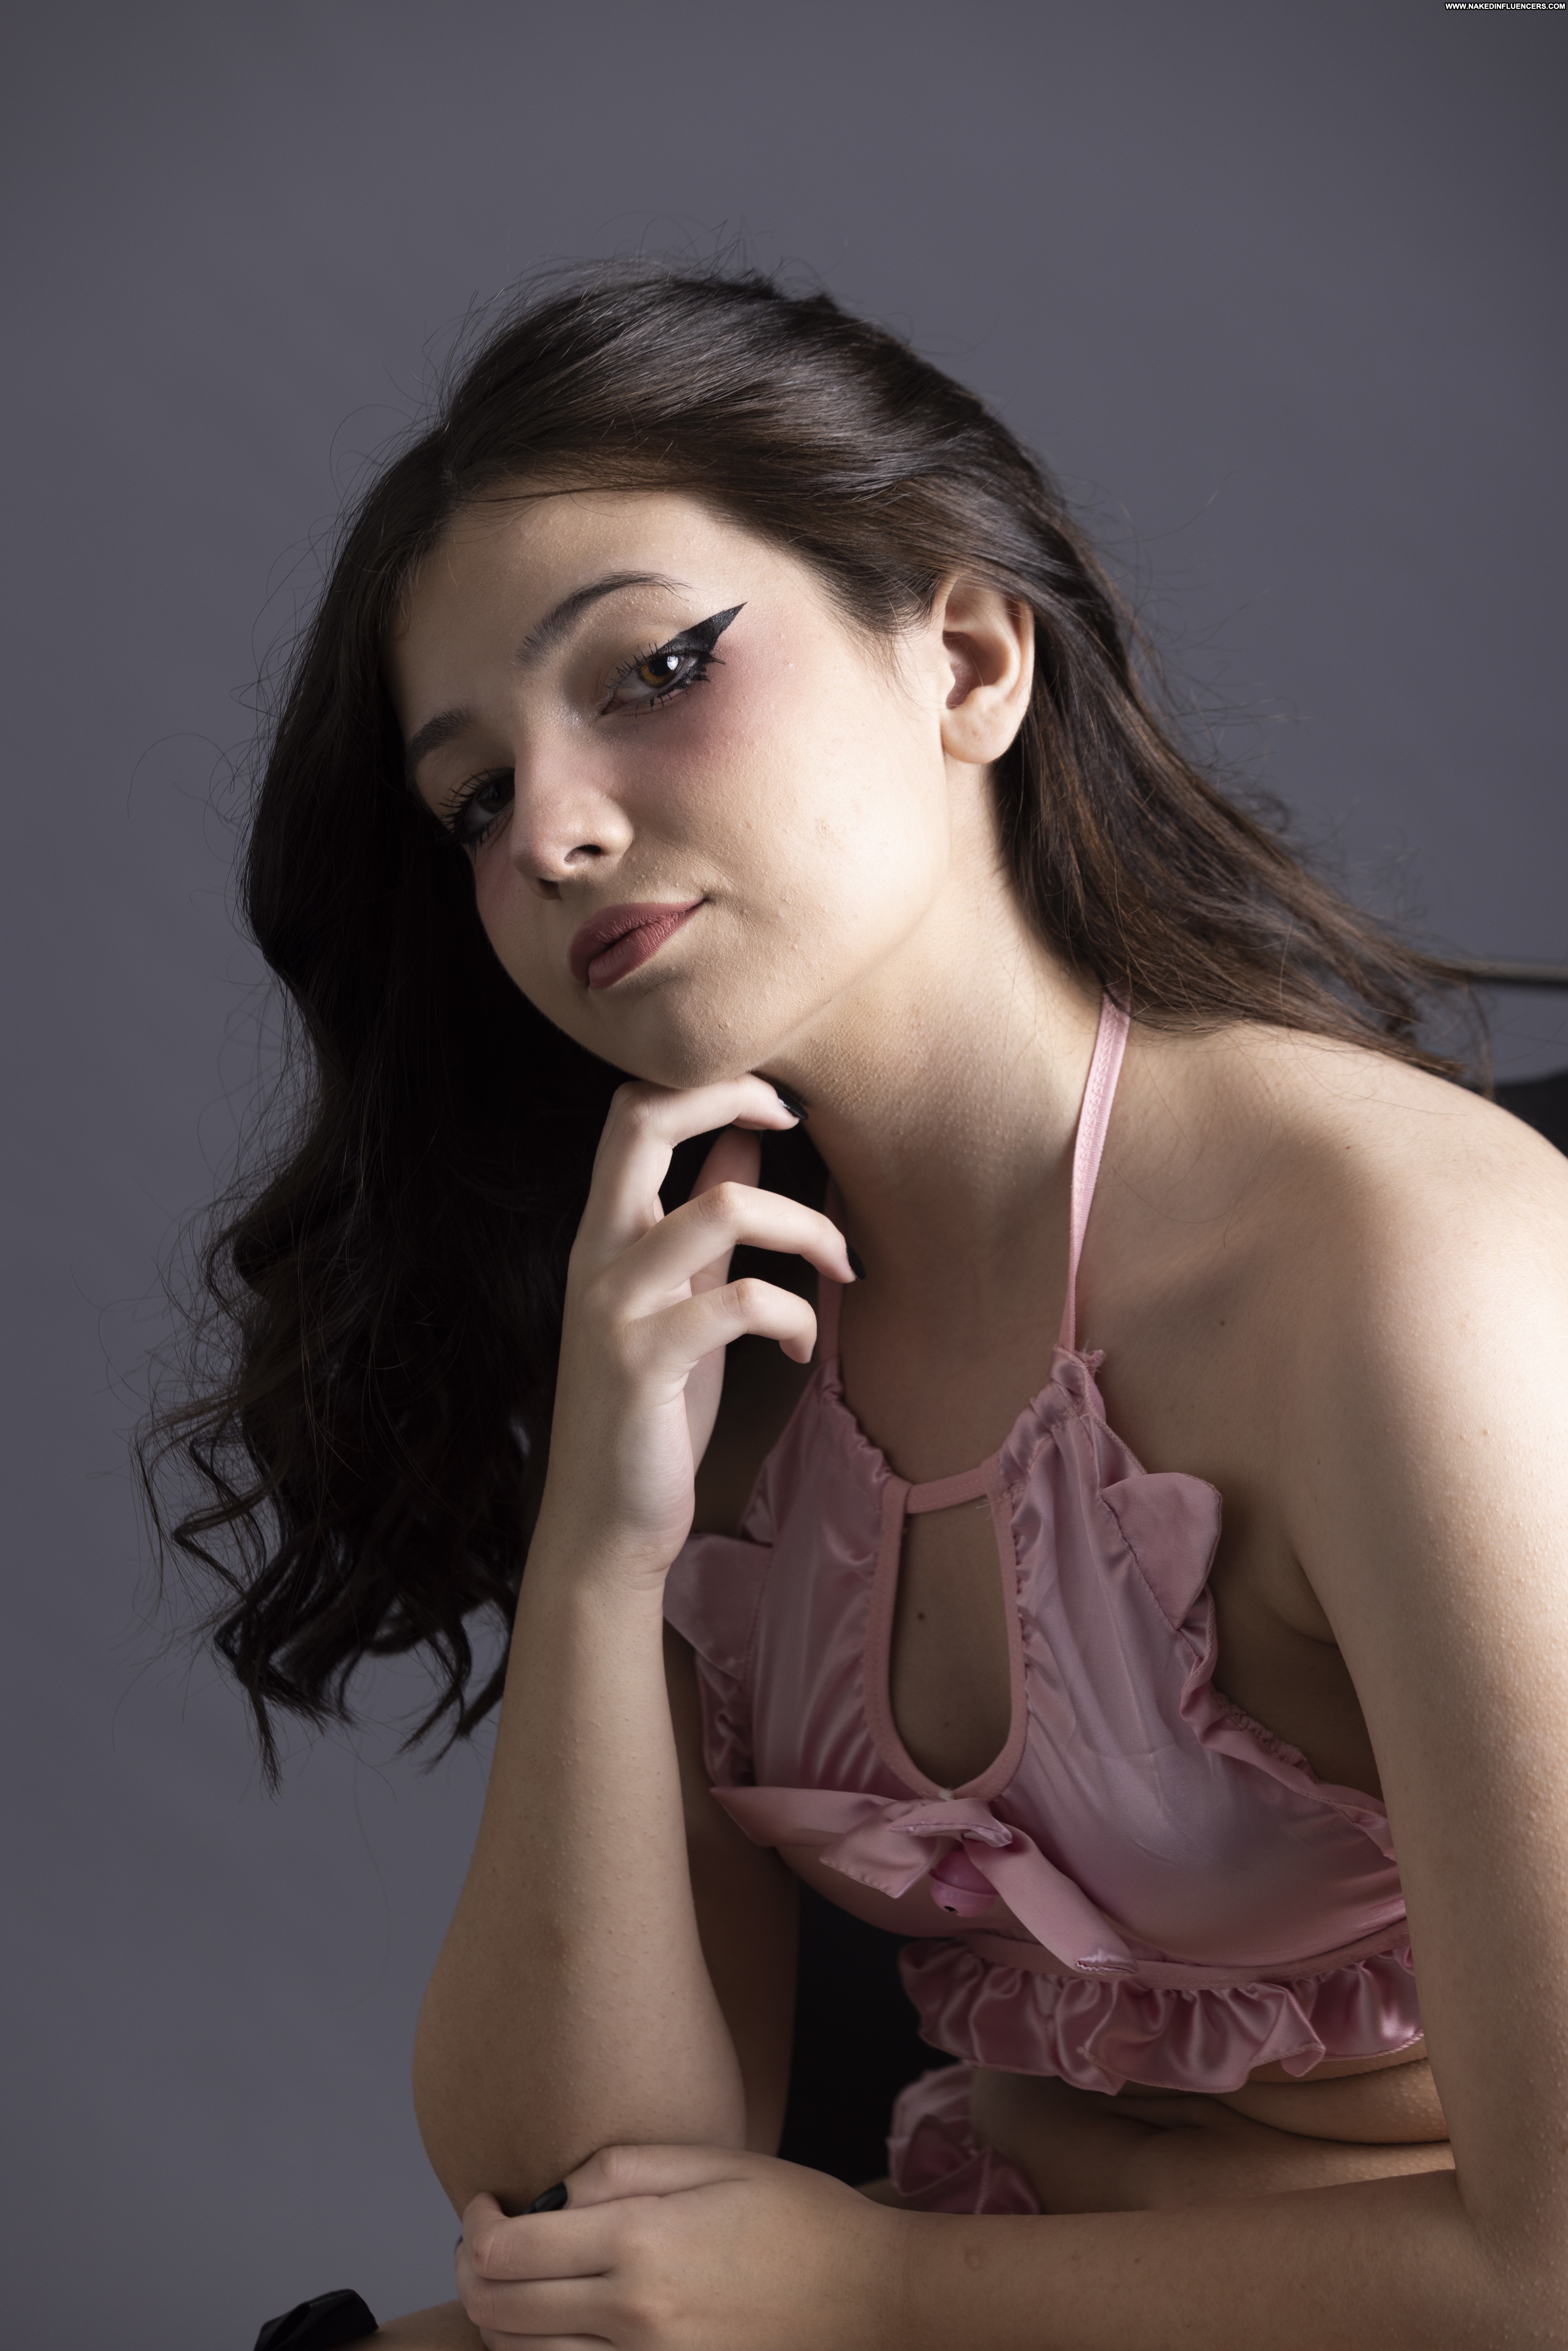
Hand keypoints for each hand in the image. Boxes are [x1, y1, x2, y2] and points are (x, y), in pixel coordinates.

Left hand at [456, 2144, 907, 2350]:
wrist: (872, 2299)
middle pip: (501, 2310)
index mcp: (642, 2243)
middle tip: (481, 2242)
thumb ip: (623, 2168)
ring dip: (498, 2319)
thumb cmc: (799, 2219)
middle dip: (474, 2271)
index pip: (509, 2250)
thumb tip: (556, 2193)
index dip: (477, 2226)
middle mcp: (634, 2316)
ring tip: (508, 2283)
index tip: (484, 2204)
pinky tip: (550, 2328)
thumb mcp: (716, 2161)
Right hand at [536, 1077, 854, 1585]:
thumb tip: (743, 1136)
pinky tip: (805, 1351)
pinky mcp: (644, 1360)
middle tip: (798, 1120)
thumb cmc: (650, 1406)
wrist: (604, 1520)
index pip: (634, 1109)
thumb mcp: (680, 1295)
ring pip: (724, 1207)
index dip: (708, 1082)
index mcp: (606, 1232)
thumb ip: (701, 1216)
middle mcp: (598, 1253)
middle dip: (734, 1096)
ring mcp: (616, 1304)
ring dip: (807, 1229)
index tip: (778, 1104)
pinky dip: (797, 1317)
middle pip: (645, 1121)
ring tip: (840, 1270)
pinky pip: (743, 1302)